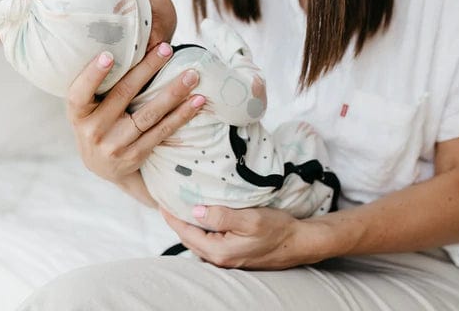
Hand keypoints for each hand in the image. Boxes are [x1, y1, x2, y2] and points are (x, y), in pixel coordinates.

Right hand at [67, 42, 204, 182]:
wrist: (102, 167)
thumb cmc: (96, 123)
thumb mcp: (86, 108)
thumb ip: (98, 86)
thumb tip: (128, 45)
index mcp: (78, 114)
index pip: (80, 93)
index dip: (93, 74)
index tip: (108, 55)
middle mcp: (94, 130)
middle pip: (123, 94)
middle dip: (148, 68)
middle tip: (166, 49)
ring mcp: (115, 145)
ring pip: (149, 114)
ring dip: (173, 92)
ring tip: (191, 75)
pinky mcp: (136, 154)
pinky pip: (162, 130)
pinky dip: (182, 114)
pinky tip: (196, 101)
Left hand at [160, 205, 326, 269]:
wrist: (298, 243)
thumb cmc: (277, 230)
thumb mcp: (250, 219)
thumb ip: (221, 216)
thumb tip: (195, 210)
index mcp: (219, 250)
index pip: (185, 232)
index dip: (171, 216)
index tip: (160, 200)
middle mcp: (219, 258)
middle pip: (188, 237)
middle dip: (176, 219)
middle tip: (166, 199)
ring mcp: (225, 258)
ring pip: (197, 239)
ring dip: (188, 223)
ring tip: (180, 204)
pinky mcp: (231, 253)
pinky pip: (208, 239)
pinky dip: (201, 227)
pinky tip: (202, 214)